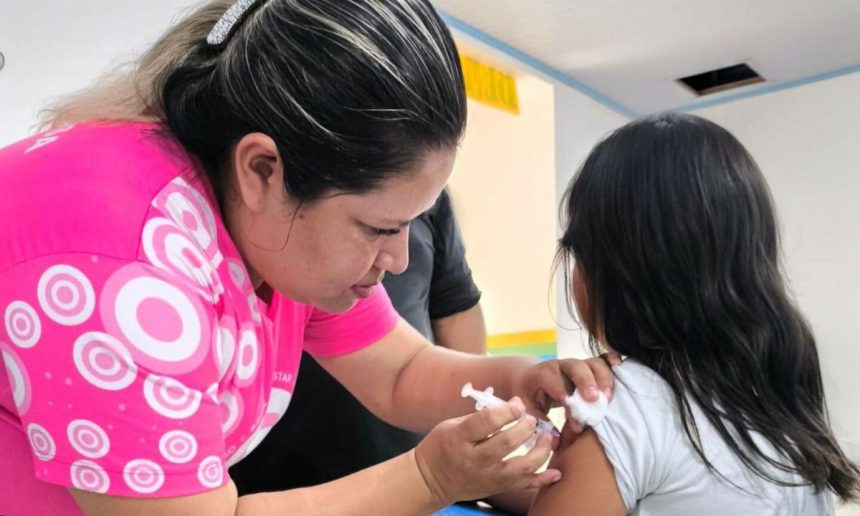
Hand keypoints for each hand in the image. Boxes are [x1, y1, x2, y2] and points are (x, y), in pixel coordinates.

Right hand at [413, 397, 560, 506]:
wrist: (431, 480)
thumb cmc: (442, 446)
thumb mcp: (453, 425)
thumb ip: (482, 416)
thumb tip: (514, 405)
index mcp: (459, 438)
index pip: (488, 421)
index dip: (508, 410)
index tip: (517, 404)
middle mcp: (474, 459)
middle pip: (507, 442)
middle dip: (526, 427)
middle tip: (531, 419)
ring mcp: (487, 477)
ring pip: (521, 467)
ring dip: (540, 451)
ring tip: (547, 437)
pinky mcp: (496, 488)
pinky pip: (524, 486)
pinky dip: (543, 479)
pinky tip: (556, 471)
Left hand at [512, 354, 618, 428]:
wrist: (527, 376)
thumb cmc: (528, 395)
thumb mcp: (526, 408)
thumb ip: (539, 423)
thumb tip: (556, 441)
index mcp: (543, 375)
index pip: (559, 387)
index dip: (570, 405)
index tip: (578, 426)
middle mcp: (560, 365)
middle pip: (576, 367)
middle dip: (586, 383)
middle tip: (595, 400)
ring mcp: (575, 363)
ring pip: (592, 363)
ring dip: (603, 378)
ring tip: (608, 397)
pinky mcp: (587, 365)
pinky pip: (602, 360)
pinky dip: (612, 362)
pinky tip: (620, 368)